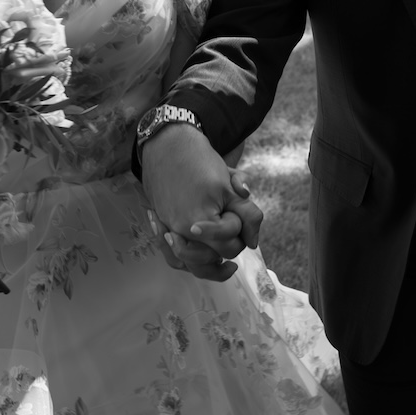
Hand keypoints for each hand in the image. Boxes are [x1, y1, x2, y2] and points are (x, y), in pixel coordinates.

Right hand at [142, 126, 260, 282]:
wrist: (167, 146)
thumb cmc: (200, 161)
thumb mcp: (230, 183)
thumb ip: (248, 213)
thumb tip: (253, 242)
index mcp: (202, 218)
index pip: (231, 240)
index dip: (242, 230)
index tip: (241, 219)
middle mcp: (183, 230)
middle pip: (216, 255)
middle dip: (230, 246)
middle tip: (236, 234)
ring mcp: (170, 231)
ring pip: (194, 265)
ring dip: (212, 266)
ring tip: (227, 267)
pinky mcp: (162, 229)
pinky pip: (174, 259)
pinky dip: (190, 264)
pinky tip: (204, 262)